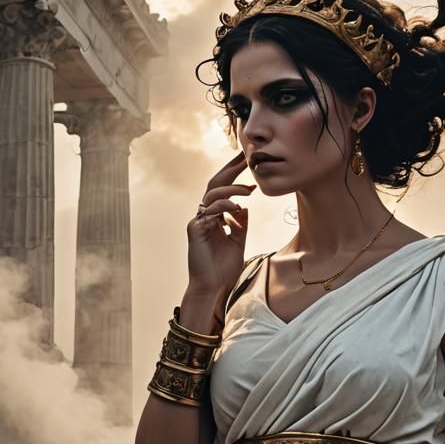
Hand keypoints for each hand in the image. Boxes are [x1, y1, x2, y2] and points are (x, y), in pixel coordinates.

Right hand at [187, 151, 254, 297]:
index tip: (249, 161)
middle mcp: (205, 215)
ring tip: (249, 189)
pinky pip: (209, 211)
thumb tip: (244, 207)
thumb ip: (241, 224)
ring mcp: (199, 221)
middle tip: (246, 156)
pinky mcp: (195, 230)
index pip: (223, 189)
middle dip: (231, 169)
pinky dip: (224, 206)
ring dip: (232, 189)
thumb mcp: (238, 241)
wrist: (212, 287)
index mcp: (214, 217)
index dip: (235, 175)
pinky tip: (237, 207)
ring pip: (212, 194)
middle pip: (215, 184)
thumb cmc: (223, 268)